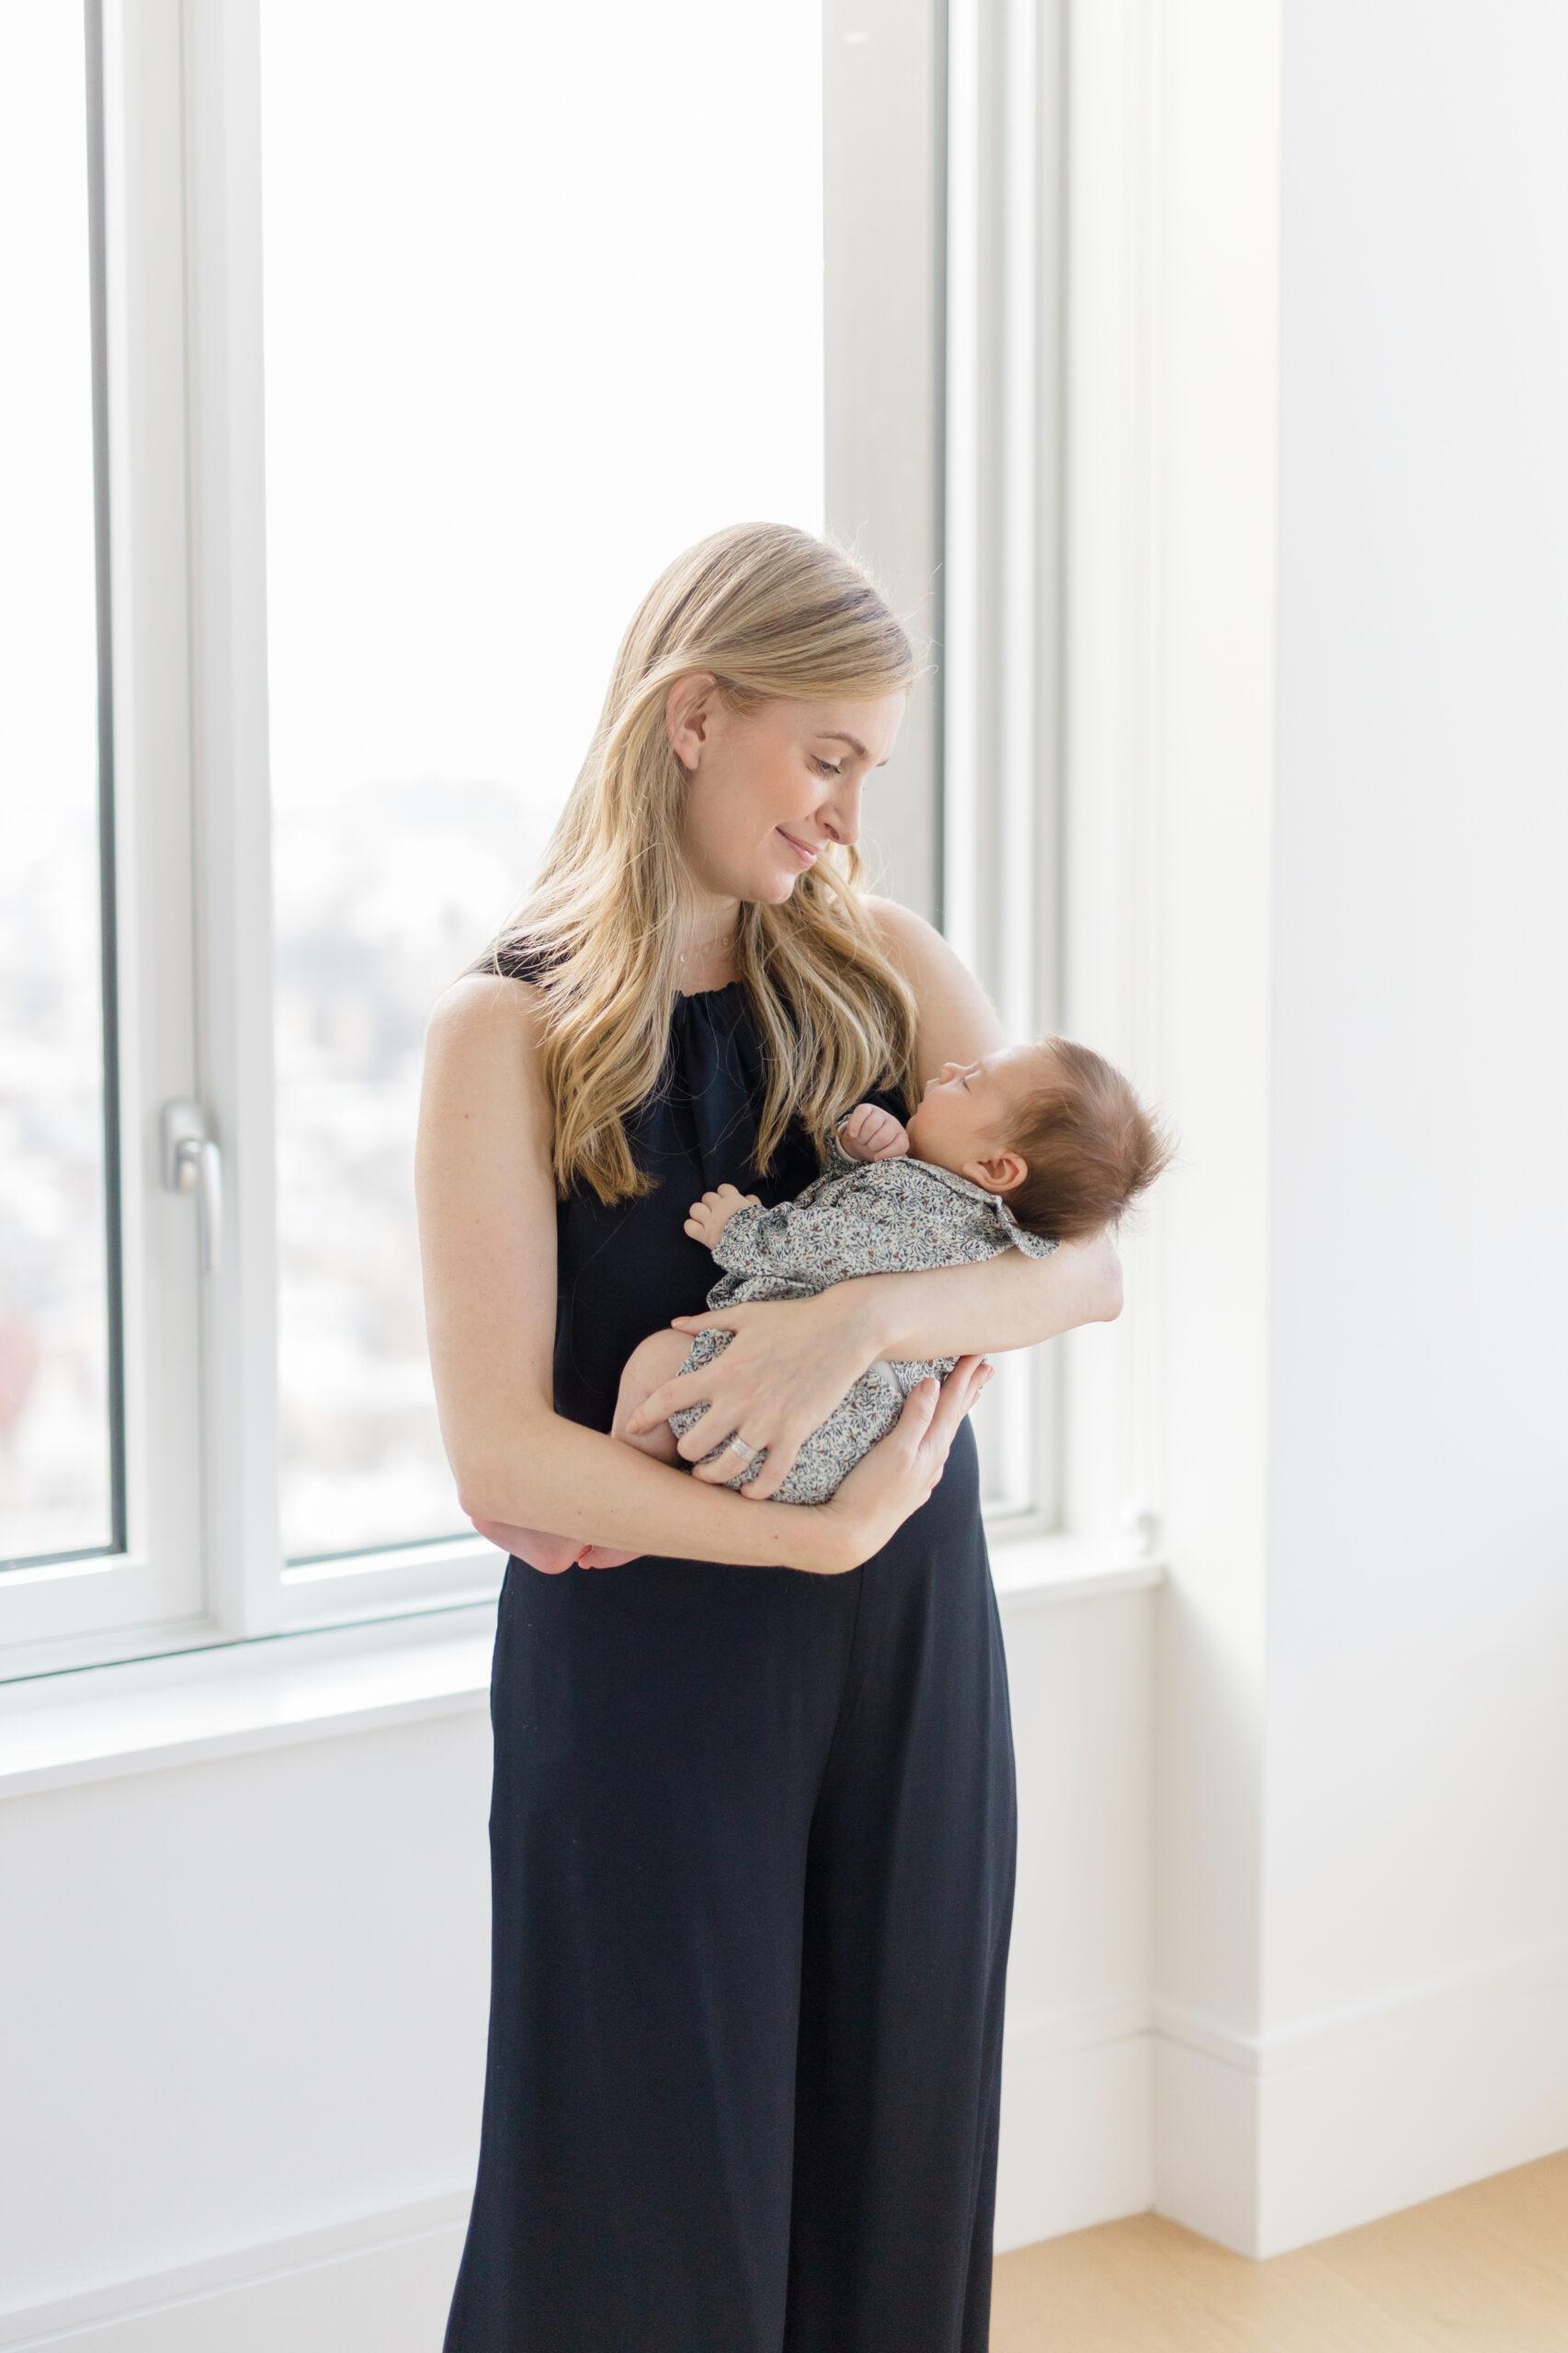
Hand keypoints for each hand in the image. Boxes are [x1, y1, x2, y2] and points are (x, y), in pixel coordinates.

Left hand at [627, 1289, 877, 1498]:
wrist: (845, 1328)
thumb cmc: (793, 1318)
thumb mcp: (744, 1315)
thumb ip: (706, 1322)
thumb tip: (675, 1323)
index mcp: (721, 1371)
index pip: (667, 1398)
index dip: (643, 1416)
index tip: (632, 1428)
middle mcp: (738, 1400)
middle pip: (691, 1444)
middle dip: (685, 1454)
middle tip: (689, 1454)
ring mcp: (767, 1421)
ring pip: (725, 1468)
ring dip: (712, 1478)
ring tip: (711, 1476)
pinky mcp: (795, 1433)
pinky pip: (770, 1477)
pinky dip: (756, 1492)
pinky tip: (750, 1493)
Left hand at [684, 1182, 760, 1250]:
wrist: (753, 1245)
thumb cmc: (759, 1228)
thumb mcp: (760, 1212)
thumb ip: (753, 1202)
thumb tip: (748, 1197)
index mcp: (733, 1200)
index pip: (723, 1188)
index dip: (724, 1195)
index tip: (728, 1202)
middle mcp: (719, 1207)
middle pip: (707, 1197)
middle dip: (711, 1204)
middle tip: (717, 1214)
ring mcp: (709, 1221)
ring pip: (695, 1208)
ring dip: (699, 1214)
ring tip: (706, 1221)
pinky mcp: (703, 1235)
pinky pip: (689, 1226)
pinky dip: (692, 1228)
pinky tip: (699, 1231)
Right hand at [807, 1357, 991, 1571]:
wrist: (850, 1535)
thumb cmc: (870, 1492)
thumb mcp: (895, 1450)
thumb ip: (916, 1417)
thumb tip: (933, 1384)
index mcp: (931, 1448)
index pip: (952, 1403)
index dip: (964, 1376)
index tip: (978, 1352)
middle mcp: (932, 1461)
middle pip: (954, 1417)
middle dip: (969, 1390)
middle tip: (985, 1366)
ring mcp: (921, 1475)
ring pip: (944, 1433)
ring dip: (955, 1410)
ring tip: (966, 1395)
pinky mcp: (907, 1485)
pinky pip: (930, 1449)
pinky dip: (937, 1433)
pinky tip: (935, 1438)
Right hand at [838, 1102, 909, 1160]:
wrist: (862, 1139)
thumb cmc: (876, 1149)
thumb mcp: (887, 1155)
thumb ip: (895, 1159)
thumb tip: (902, 1161)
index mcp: (901, 1136)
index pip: (900, 1145)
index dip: (886, 1154)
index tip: (876, 1157)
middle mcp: (893, 1123)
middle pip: (883, 1137)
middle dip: (872, 1146)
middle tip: (868, 1147)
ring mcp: (880, 1114)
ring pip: (871, 1126)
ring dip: (863, 1138)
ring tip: (861, 1141)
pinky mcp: (866, 1108)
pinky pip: (860, 1115)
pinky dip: (854, 1127)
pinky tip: (853, 1134)